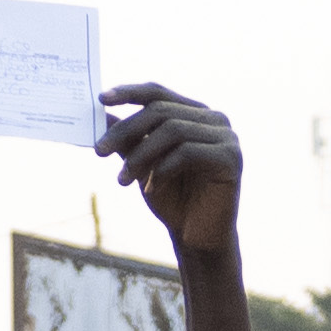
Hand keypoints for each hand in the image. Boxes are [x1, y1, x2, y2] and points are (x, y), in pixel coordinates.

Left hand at [98, 83, 240, 261]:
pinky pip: (188, 152)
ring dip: (141, 155)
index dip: (130, 92)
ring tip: (123, 179)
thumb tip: (100, 114)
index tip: (101, 99)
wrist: (197, 238)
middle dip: (126, 130)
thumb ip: (128, 138)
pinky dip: (163, 169)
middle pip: (162, 110)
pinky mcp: (230, 158)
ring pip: (173, 130)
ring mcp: (226, 136)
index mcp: (194, 113)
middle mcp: (214, 118)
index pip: (159, 92)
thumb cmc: (172, 199)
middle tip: (99, 151)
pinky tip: (151, 188)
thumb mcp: (143, 163)